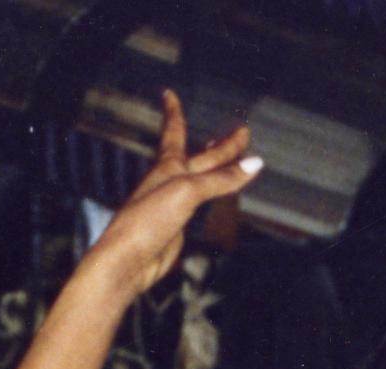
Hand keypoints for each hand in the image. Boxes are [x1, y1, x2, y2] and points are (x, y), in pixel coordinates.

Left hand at [79, 90, 260, 304]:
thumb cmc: (150, 219)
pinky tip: (214, 195)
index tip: (168, 93)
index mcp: (168, 164)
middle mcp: (171, 180)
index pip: (174, 131)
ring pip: (202, 180)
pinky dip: (212, 195)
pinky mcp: (177, 225)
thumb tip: (255, 164)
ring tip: (230, 158)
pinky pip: (200, 204)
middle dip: (222, 145)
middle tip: (242, 132)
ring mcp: (174, 203)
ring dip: (216, 168)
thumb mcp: (188, 191)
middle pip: (202, 157)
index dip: (174, 112)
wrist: (130, 259)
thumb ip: (221, 178)